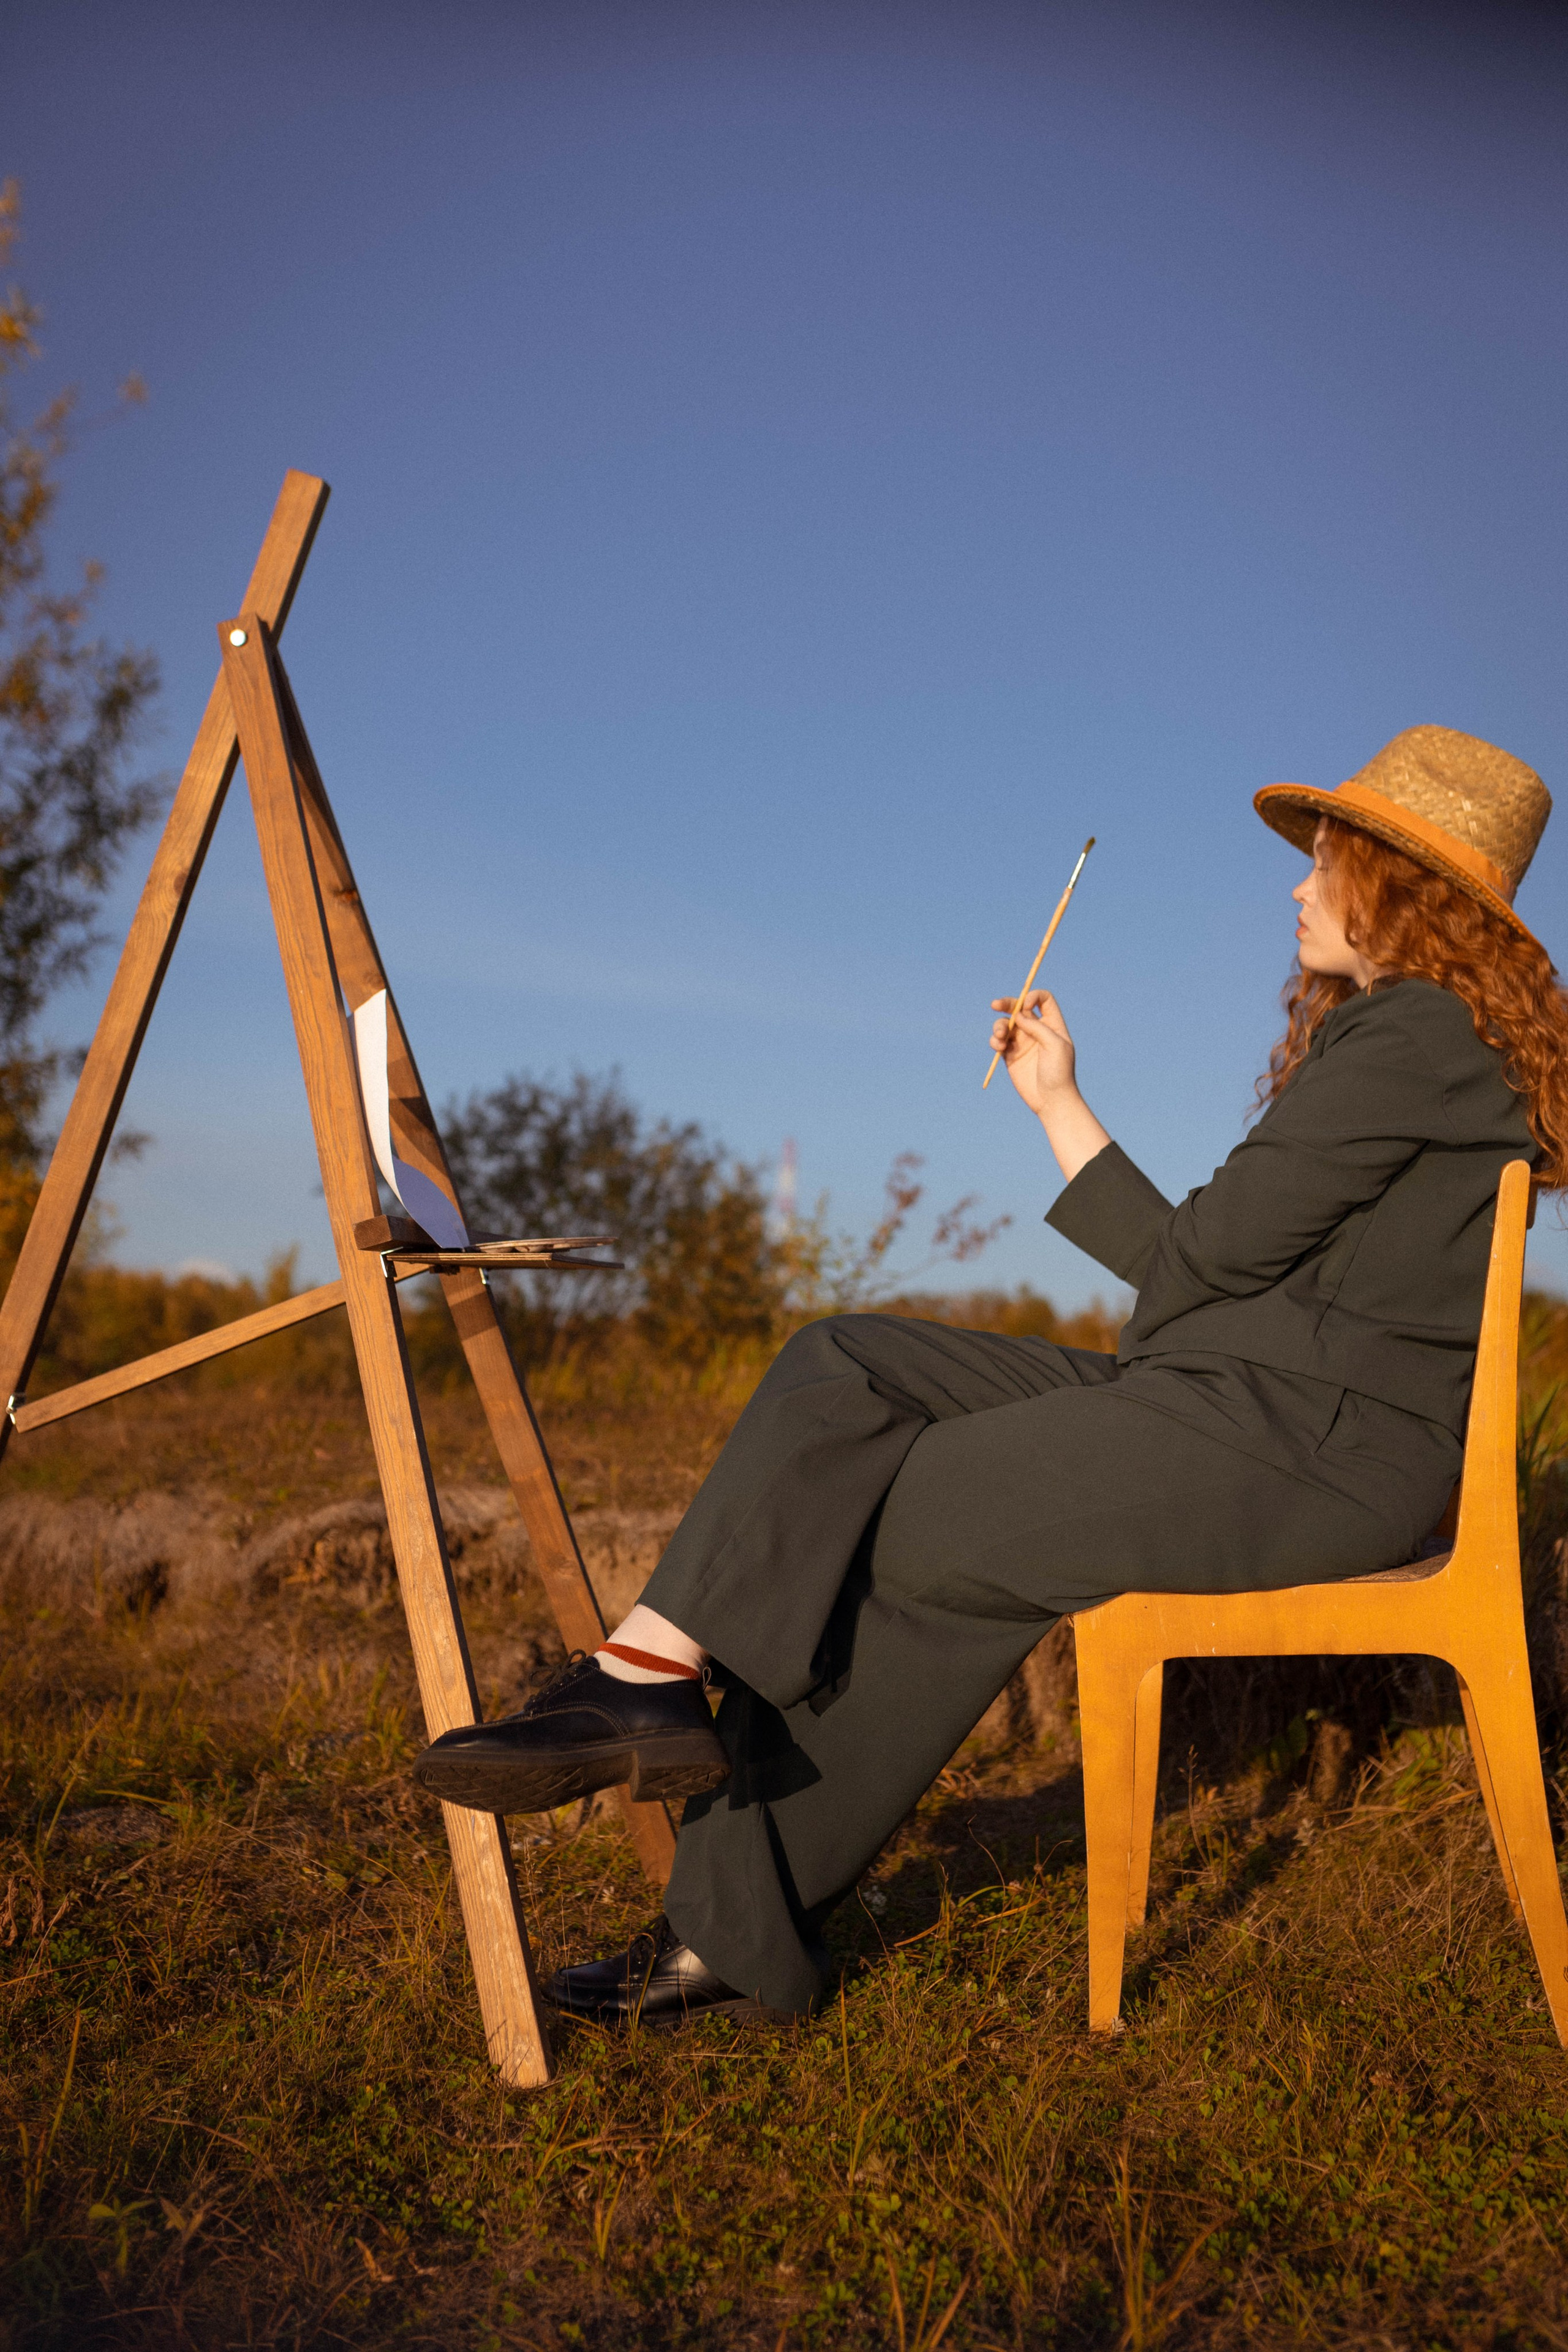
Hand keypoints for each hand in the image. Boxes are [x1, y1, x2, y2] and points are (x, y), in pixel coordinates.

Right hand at [987, 989, 1110, 1181]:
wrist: (1052, 1100)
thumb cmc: (1059, 1072)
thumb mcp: (1054, 1045)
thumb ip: (1036, 1026)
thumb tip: (1018, 1015)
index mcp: (1052, 1024)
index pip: (1043, 1000)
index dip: (1032, 997)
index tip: (1026, 1007)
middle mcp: (1036, 1030)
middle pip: (1019, 1008)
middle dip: (1006, 1004)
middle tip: (995, 1004)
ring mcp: (1023, 1042)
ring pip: (1005, 1024)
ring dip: (999, 1026)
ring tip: (1000, 1038)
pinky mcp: (1010, 1055)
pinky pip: (999, 1041)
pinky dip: (995, 1041)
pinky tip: (999, 1047)